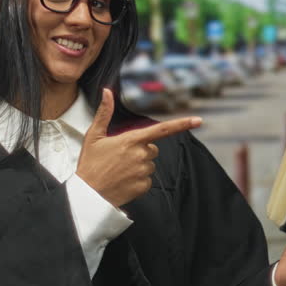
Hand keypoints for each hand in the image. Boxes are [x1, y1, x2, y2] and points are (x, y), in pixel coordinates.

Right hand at [76, 88, 201, 206]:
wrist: (87, 194)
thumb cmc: (89, 164)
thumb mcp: (93, 136)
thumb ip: (104, 113)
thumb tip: (107, 92)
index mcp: (132, 140)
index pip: (162, 130)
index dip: (182, 124)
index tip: (198, 120)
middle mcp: (141, 155)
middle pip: (152, 149)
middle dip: (141, 151)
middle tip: (121, 157)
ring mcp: (143, 172)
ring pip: (150, 165)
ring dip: (139, 166)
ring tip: (119, 170)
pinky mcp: (143, 186)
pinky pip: (147, 180)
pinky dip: (138, 181)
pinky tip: (123, 181)